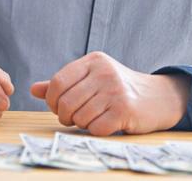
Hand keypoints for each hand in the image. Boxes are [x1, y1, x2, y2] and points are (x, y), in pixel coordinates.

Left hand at [30, 51, 189, 135]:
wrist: (158, 98)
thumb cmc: (118, 88)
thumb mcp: (92, 78)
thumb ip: (64, 84)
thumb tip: (33, 89)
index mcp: (93, 61)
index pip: (58, 81)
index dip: (51, 99)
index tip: (56, 107)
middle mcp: (104, 73)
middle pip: (66, 102)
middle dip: (64, 116)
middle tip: (71, 118)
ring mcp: (116, 91)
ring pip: (80, 117)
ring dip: (80, 124)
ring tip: (89, 120)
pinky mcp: (126, 110)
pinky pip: (96, 128)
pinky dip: (95, 130)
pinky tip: (103, 124)